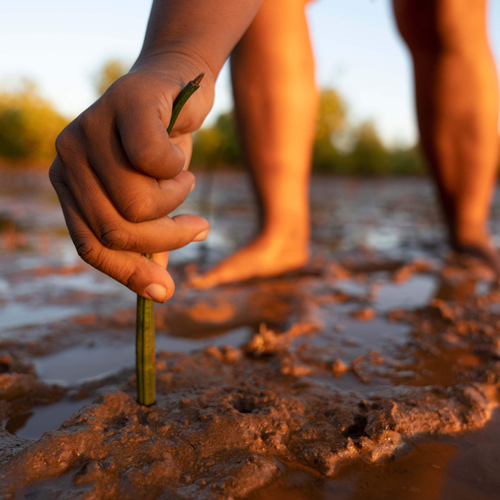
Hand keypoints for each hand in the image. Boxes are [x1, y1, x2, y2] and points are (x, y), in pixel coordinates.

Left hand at [49, 54, 213, 301]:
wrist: (178, 82)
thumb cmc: (163, 146)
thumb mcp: (153, 200)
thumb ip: (147, 239)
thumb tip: (156, 293)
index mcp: (70, 186)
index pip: (90, 246)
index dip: (128, 274)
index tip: (164, 293)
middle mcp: (68, 159)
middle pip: (116, 230)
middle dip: (166, 239)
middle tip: (198, 227)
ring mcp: (90, 129)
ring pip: (138, 203)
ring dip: (177, 200)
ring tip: (184, 179)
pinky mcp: (121, 105)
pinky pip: (156, 162)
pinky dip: (180, 167)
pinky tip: (181, 148)